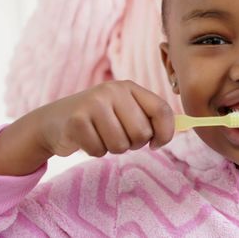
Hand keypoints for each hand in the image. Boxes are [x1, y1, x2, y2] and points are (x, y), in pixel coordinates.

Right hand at [36, 80, 174, 156]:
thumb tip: (185, 127)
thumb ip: (150, 117)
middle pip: (141, 133)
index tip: (157, 144)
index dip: (165, 133)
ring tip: (101, 136)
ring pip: (121, 145)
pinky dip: (95, 151)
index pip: (162, 110)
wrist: (53, 121)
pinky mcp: (76, 120)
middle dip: (132, 143)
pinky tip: (86, 139)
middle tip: (118, 136)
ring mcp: (93, 103)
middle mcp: (113, 91)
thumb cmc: (97, 119)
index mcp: (129, 87)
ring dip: (112, 148)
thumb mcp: (124, 110)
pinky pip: (99, 150)